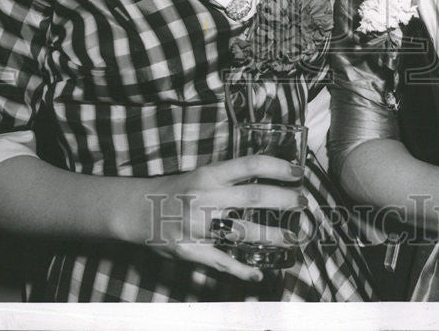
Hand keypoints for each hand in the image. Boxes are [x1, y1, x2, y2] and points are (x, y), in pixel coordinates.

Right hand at [117, 155, 305, 282]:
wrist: (136, 210)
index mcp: (208, 175)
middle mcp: (205, 198)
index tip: (298, 172)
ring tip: (293, 237)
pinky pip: (221, 262)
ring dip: (273, 235)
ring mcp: (198, 226)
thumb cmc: (175, 190)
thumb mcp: (201, 175)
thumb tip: (267, 176)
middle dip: (284, 199)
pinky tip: (258, 273)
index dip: (277, 167)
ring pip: (243, 231)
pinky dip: (241, 270)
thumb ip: (229, 177)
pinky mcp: (190, 250)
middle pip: (254, 196)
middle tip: (302, 202)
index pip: (250, 165)